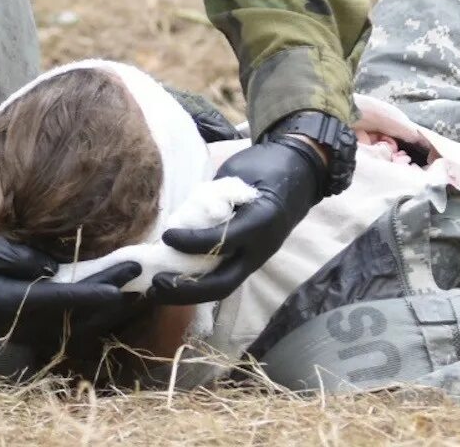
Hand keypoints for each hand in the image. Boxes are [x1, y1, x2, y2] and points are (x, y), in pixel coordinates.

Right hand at [0, 232, 141, 341]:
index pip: (63, 299)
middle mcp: (26, 324)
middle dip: (113, 301)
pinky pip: (72, 328)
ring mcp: (30, 332)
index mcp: (14, 303)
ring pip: (80, 327)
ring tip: (138, 295)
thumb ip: (22, 259)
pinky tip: (113, 306)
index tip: (123, 284)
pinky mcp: (32, 331)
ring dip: (110, 312)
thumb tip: (56, 267)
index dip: (95, 292)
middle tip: (143, 283)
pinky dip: (95, 317)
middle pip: (79, 317)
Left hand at [147, 139, 322, 304]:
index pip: (223, 242)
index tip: (166, 236)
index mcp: (261, 221)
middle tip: (156, 283)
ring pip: (224, 287)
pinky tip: (175, 281)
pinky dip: (199, 283)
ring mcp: (258, 258)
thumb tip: (181, 216)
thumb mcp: (239, 172)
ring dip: (190, 293)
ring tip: (159, 289)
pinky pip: (225, 277)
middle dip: (186, 289)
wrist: (303, 172)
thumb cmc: (268, 165)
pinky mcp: (252, 260)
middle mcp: (261, 248)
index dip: (191, 243)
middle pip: (223, 283)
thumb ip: (213, 196)